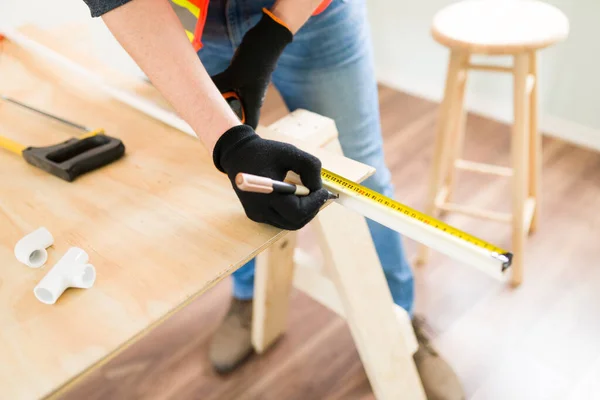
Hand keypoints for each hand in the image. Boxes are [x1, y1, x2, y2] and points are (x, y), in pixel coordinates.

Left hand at [211, 9, 292, 128]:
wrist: (267, 39)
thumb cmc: (256, 58)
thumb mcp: (233, 74)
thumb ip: (217, 85)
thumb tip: (196, 95)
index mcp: (253, 103)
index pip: (248, 128)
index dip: (238, 137)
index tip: (223, 140)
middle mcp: (251, 99)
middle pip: (236, 118)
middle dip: (222, 121)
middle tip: (206, 122)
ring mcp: (247, 90)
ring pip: (230, 103)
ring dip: (219, 104)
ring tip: (204, 105)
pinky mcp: (242, 80)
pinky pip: (228, 90)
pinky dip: (219, 91)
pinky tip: (209, 87)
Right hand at [213, 125, 328, 229]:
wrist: (238, 154)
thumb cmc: (265, 151)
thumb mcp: (291, 151)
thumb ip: (310, 167)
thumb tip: (318, 188)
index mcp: (267, 194)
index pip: (297, 212)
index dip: (315, 204)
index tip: (324, 192)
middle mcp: (260, 209)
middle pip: (295, 222)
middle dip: (312, 209)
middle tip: (318, 194)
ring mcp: (257, 215)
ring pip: (289, 224)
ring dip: (303, 212)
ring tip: (307, 194)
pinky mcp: (255, 215)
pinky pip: (281, 220)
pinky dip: (292, 212)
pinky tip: (294, 197)